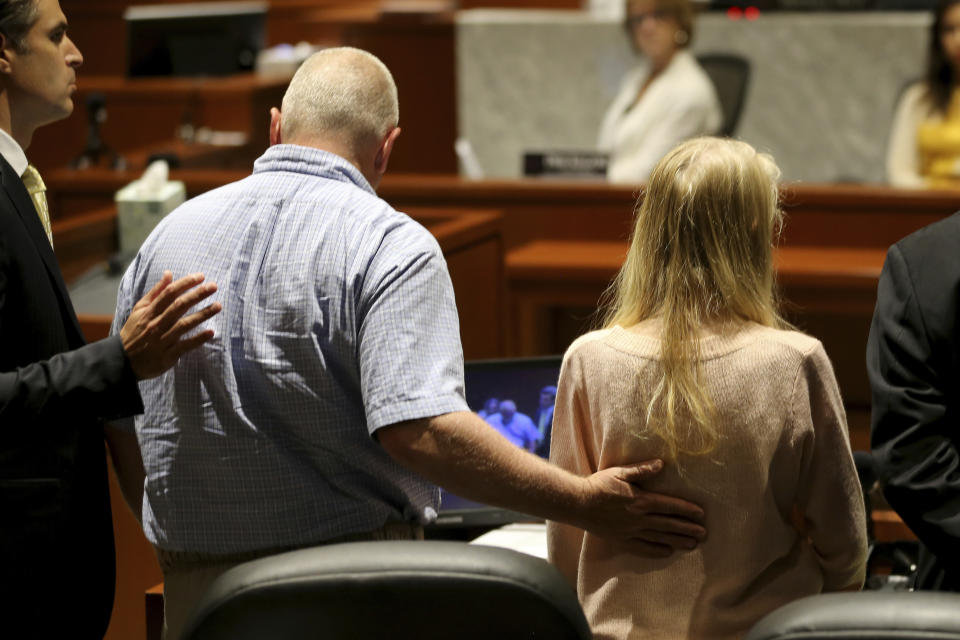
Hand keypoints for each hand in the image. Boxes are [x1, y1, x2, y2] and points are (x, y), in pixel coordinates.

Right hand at [120, 271, 221, 379]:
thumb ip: (155, 292)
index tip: (200, 277)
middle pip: (179, 306)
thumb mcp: (139, 310)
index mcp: (149, 312)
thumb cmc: (134, 332)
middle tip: (213, 287)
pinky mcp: (168, 355)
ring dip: (203, 315)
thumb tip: (169, 273)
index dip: (185, 283)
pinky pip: (185, 345)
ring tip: (218, 306)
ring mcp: (163, 339)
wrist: (123, 361)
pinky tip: (211, 332)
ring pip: (184, 324)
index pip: (169, 293)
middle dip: (197, 295)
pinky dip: (198, 339)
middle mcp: (156, 324)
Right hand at [577, 459, 705, 557]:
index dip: (687, 510)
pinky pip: (643, 548)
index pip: (670, 506)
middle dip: (688, 529)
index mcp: (640, 500)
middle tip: (704, 534)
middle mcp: (639, 518)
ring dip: (678, 541)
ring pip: (660, 538)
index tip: (701, 514)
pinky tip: (668, 552)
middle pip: (669, 525)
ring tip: (693, 545)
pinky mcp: (623, 541)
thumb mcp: (620, 472)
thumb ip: (641, 470)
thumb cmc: (599, 485)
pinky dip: (657, 551)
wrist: (579, 504)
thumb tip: (661, 464)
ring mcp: (631, 532)